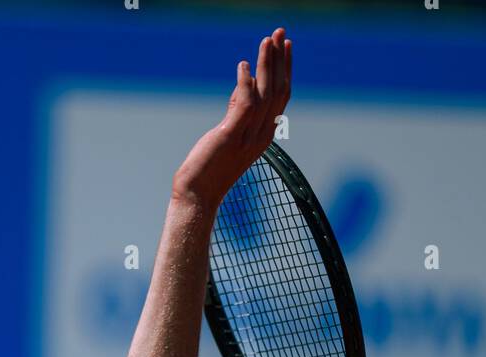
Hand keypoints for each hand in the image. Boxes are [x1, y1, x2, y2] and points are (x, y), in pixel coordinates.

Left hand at [172, 27, 291, 211]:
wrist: (199, 194)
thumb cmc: (211, 166)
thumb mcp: (229, 131)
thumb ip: (238, 109)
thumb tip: (243, 83)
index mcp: (264, 134)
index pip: (281, 96)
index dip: (285, 69)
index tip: (285, 46)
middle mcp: (261, 135)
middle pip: (277, 91)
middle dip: (279, 60)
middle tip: (280, 33)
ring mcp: (247, 137)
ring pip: (264, 94)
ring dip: (266, 65)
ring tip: (265, 41)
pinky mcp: (230, 137)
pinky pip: (243, 106)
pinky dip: (245, 84)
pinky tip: (243, 65)